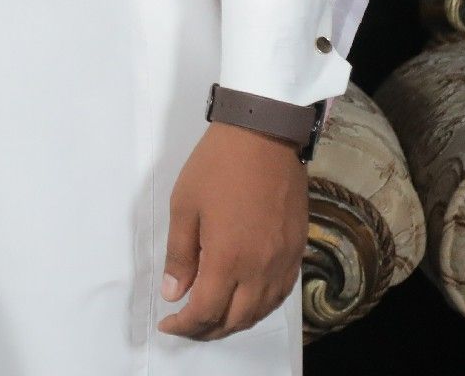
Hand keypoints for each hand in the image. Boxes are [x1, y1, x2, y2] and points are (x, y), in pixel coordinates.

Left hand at [157, 122, 305, 340]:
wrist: (264, 135)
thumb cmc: (217, 166)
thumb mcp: (184, 206)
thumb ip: (180, 254)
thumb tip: (174, 293)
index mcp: (228, 259)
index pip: (206, 311)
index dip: (185, 325)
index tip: (168, 324)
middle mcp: (260, 269)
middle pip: (236, 320)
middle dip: (208, 330)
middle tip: (187, 325)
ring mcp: (283, 261)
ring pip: (261, 311)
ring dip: (235, 323)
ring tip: (213, 319)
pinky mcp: (297, 250)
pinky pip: (280, 293)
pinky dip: (260, 307)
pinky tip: (246, 301)